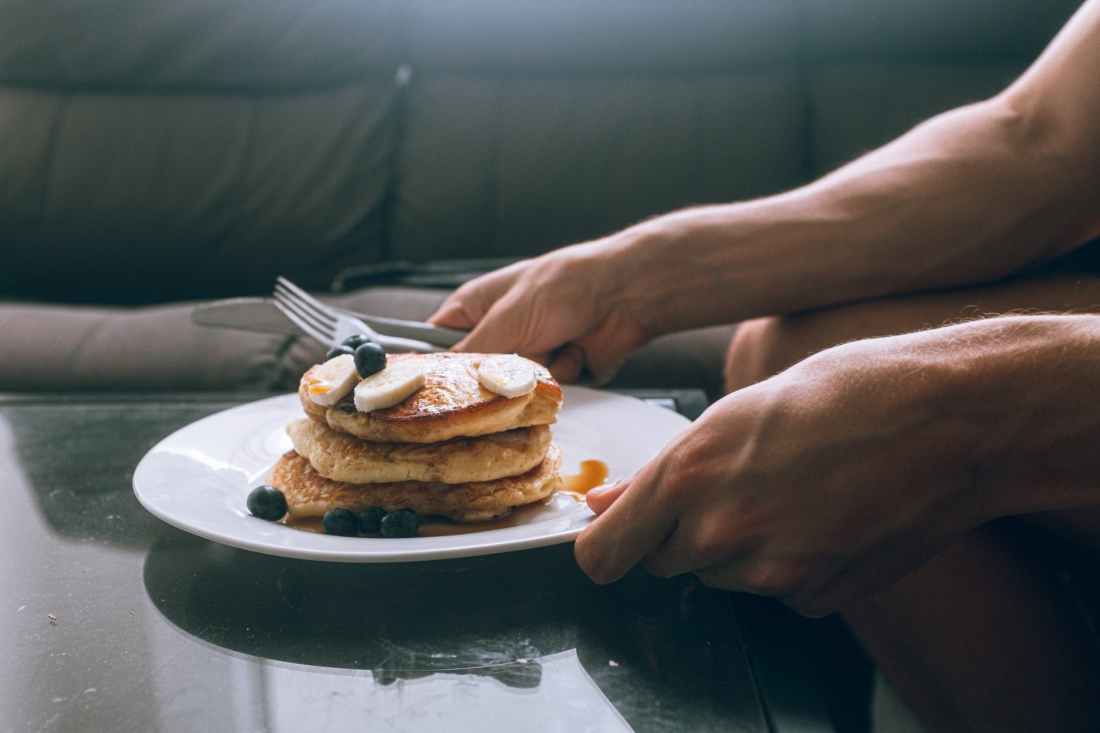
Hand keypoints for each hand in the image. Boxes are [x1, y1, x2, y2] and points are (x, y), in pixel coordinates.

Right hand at [428, 240, 649, 383]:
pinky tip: (577, 349)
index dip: (433, 368)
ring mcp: (530, 352)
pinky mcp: (558, 370)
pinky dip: (565, 373)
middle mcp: (500, 332)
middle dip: (500, 375)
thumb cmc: (563, 287)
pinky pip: (547, 393)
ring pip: (514, 390)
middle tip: (515, 360)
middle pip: (477, 377)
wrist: (625, 294)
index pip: (434, 344)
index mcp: (476, 308)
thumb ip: (471, 353)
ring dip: (538, 371)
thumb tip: (441, 380)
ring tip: (557, 342)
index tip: (433, 390)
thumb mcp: (507, 318)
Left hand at [574, 333, 984, 615]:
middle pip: (661, 563)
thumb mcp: (735, 411)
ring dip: (735, 548)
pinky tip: (822, 519)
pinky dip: (787, 566)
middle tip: (730, 485)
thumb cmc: (846, 392)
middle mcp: (721, 531)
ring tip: (787, 491)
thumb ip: (661, 474)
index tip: (613, 535)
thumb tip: (607, 502)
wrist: (948, 418)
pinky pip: (774, 592)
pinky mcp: (816, 595)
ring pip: (719, 576)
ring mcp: (770, 572)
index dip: (603, 545)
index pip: (602, 553)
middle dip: (680, 533)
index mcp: (689, 473)